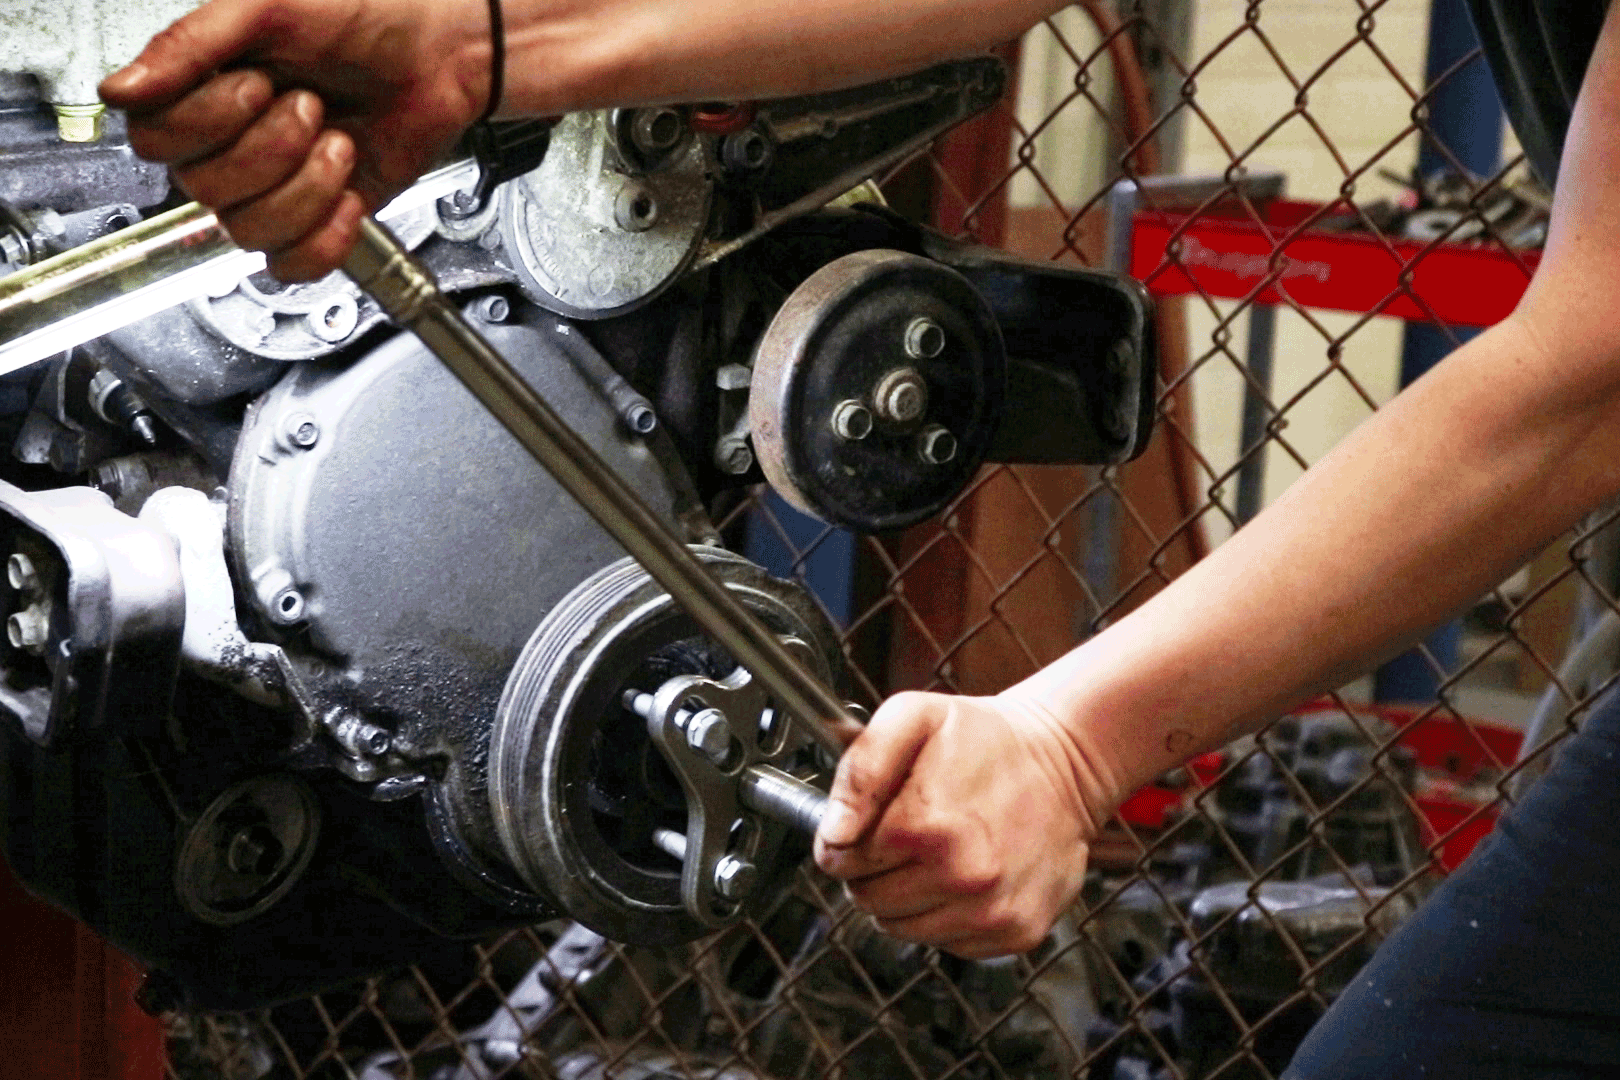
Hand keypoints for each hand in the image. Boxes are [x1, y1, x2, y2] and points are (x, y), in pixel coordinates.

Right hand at [99, 0, 489, 280]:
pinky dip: (325, 237)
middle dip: (270, 148)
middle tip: (311, 105)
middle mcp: (231, 145)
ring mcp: (275, 189)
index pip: (155, 139)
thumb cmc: (366, 17)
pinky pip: (293, 264)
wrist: (442, 53)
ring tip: (340, 141)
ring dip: (305, 187)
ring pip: (248, 230)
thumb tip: (119, 90)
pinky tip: (349, 195)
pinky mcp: (319, 221)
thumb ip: (190, 45)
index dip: (206, 120)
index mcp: (203, 92)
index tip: (256, 83)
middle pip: (203, 188)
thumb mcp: (270, 7)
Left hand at [813, 690, 1109, 957]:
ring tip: (937, 852)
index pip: (840, 861)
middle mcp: (961, 876)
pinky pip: (949, 942)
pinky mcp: (1017, 930)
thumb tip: (833, 832)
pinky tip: (966, 874)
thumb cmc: (987, 738)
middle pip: (868, 899)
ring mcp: (991, 910)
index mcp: (925, 825)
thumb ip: (860, 771)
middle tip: (905, 836)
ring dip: (906, 897)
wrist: (1066, 761)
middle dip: (873, 870)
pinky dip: (946, 915)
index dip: (845, 841)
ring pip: (902, 928)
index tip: (869, 825)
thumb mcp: (913, 718)